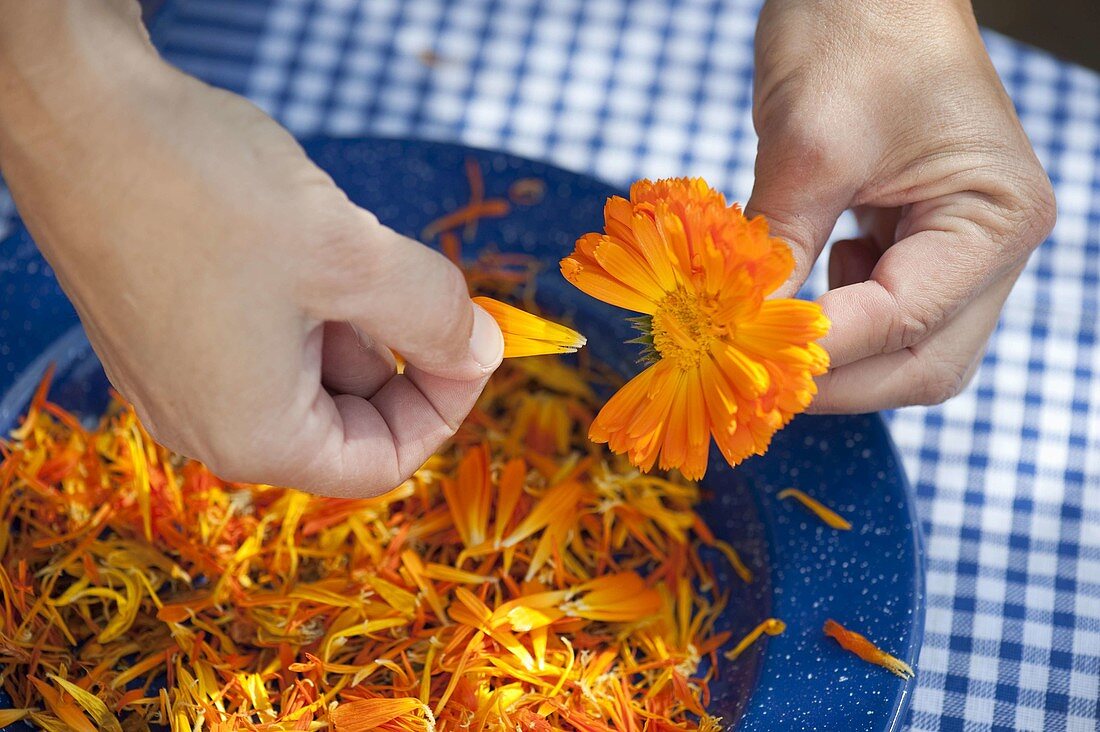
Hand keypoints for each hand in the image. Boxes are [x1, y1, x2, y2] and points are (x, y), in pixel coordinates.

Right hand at [0, 2, 501, 495]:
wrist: (75, 110)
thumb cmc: (204, 190)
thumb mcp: (351, 258)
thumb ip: (434, 315)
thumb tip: (484, 348)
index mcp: (253, 436)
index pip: (381, 461)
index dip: (444, 405)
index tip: (473, 336)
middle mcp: (208, 424)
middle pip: (346, 419)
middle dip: (399, 352)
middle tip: (412, 274)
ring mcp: (179, 379)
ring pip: (309, 371)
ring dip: (353, 315)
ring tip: (340, 240)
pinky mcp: (165, 331)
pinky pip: (265, 338)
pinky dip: (307, 299)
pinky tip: (298, 235)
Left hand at [749, 0, 1055, 411]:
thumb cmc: (852, 33)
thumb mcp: (806, 148)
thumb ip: (778, 248)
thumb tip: (737, 330)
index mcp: (992, 217)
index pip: (904, 321)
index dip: (820, 351)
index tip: (743, 362)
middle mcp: (992, 244)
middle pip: (923, 363)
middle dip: (837, 381)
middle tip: (756, 385)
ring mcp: (963, 247)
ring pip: (907, 351)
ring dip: (837, 360)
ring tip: (767, 344)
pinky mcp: (923, 241)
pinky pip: (886, 312)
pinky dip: (838, 322)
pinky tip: (800, 293)